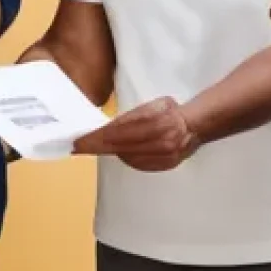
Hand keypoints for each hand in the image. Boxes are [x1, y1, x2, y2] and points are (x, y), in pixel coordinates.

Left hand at [73, 97, 199, 170]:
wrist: (193, 127)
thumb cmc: (169, 111)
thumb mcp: (151, 105)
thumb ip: (132, 116)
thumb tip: (111, 126)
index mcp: (153, 120)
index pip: (117, 130)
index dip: (96, 136)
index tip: (80, 139)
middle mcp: (157, 139)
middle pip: (119, 145)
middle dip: (96, 146)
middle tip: (77, 147)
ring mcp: (161, 154)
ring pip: (127, 155)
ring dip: (108, 152)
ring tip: (92, 148)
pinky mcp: (163, 164)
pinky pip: (138, 164)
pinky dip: (125, 158)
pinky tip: (115, 153)